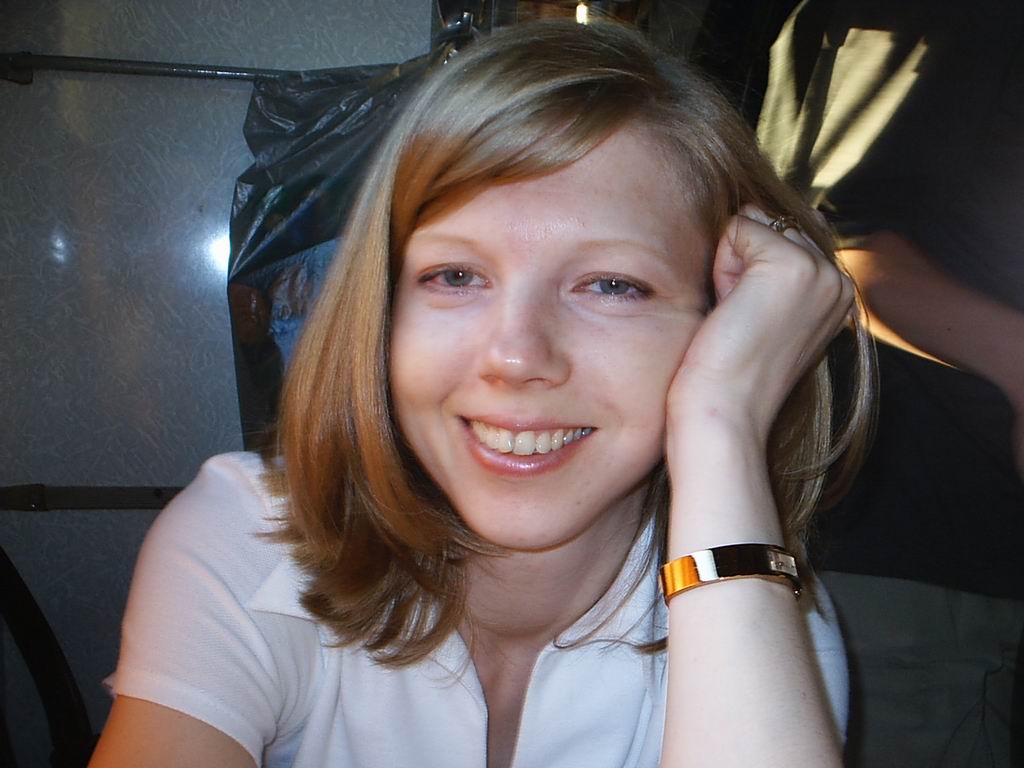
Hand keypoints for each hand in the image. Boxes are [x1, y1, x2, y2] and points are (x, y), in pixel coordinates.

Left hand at [667, 206, 853, 445]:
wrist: (726, 411)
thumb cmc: (731, 371)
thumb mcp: (764, 315)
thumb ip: (770, 273)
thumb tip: (753, 216)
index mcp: (838, 292)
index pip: (785, 237)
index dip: (750, 275)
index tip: (751, 323)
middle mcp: (838, 278)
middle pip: (770, 227)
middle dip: (741, 264)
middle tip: (741, 320)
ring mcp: (819, 270)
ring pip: (755, 225)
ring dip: (731, 264)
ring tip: (736, 316)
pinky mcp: (791, 265)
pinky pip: (739, 227)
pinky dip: (721, 264)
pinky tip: (729, 308)